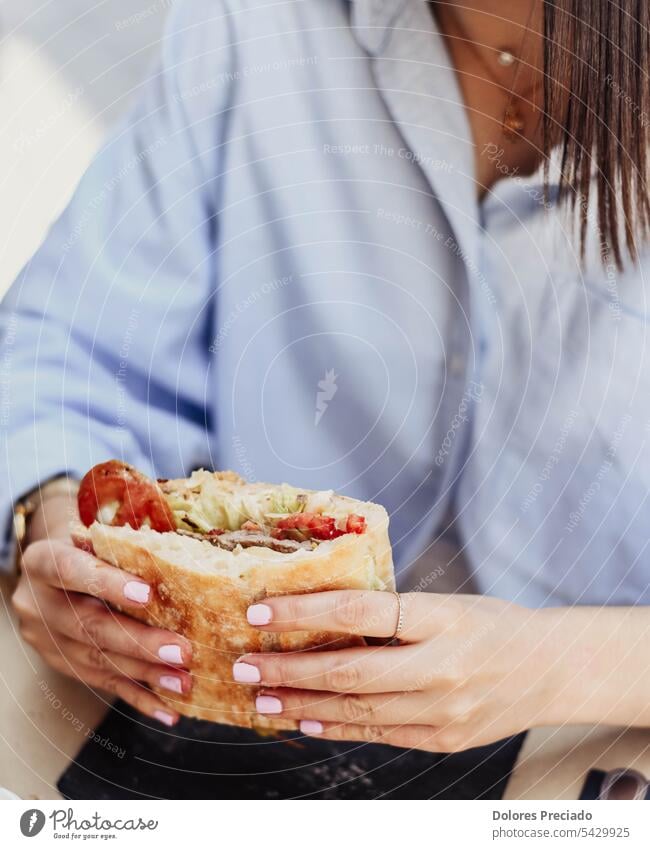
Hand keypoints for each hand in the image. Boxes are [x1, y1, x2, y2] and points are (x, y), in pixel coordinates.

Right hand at [12, 493, 191, 725]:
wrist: (53, 565)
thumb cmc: (89, 542)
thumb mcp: (97, 532)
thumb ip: (124, 543)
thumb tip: (180, 553)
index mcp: (42, 561)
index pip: (72, 571)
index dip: (108, 584)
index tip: (148, 595)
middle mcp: (37, 603)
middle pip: (90, 626)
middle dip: (140, 642)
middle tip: (183, 651)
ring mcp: (45, 639)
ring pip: (97, 661)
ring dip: (145, 674)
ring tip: (183, 682)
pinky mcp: (61, 663)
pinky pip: (102, 683)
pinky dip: (137, 697)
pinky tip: (166, 711)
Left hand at [234, 590, 563, 751]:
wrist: (550, 669)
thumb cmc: (492, 623)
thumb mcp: (447, 601)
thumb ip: (393, 611)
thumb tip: (321, 613)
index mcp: (443, 616)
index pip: (360, 610)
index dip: (305, 612)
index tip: (261, 612)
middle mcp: (443, 666)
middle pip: (350, 671)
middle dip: (288, 670)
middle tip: (244, 665)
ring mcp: (445, 710)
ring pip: (357, 710)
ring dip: (301, 705)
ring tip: (260, 698)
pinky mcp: (444, 740)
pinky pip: (380, 734)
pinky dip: (338, 728)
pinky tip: (305, 721)